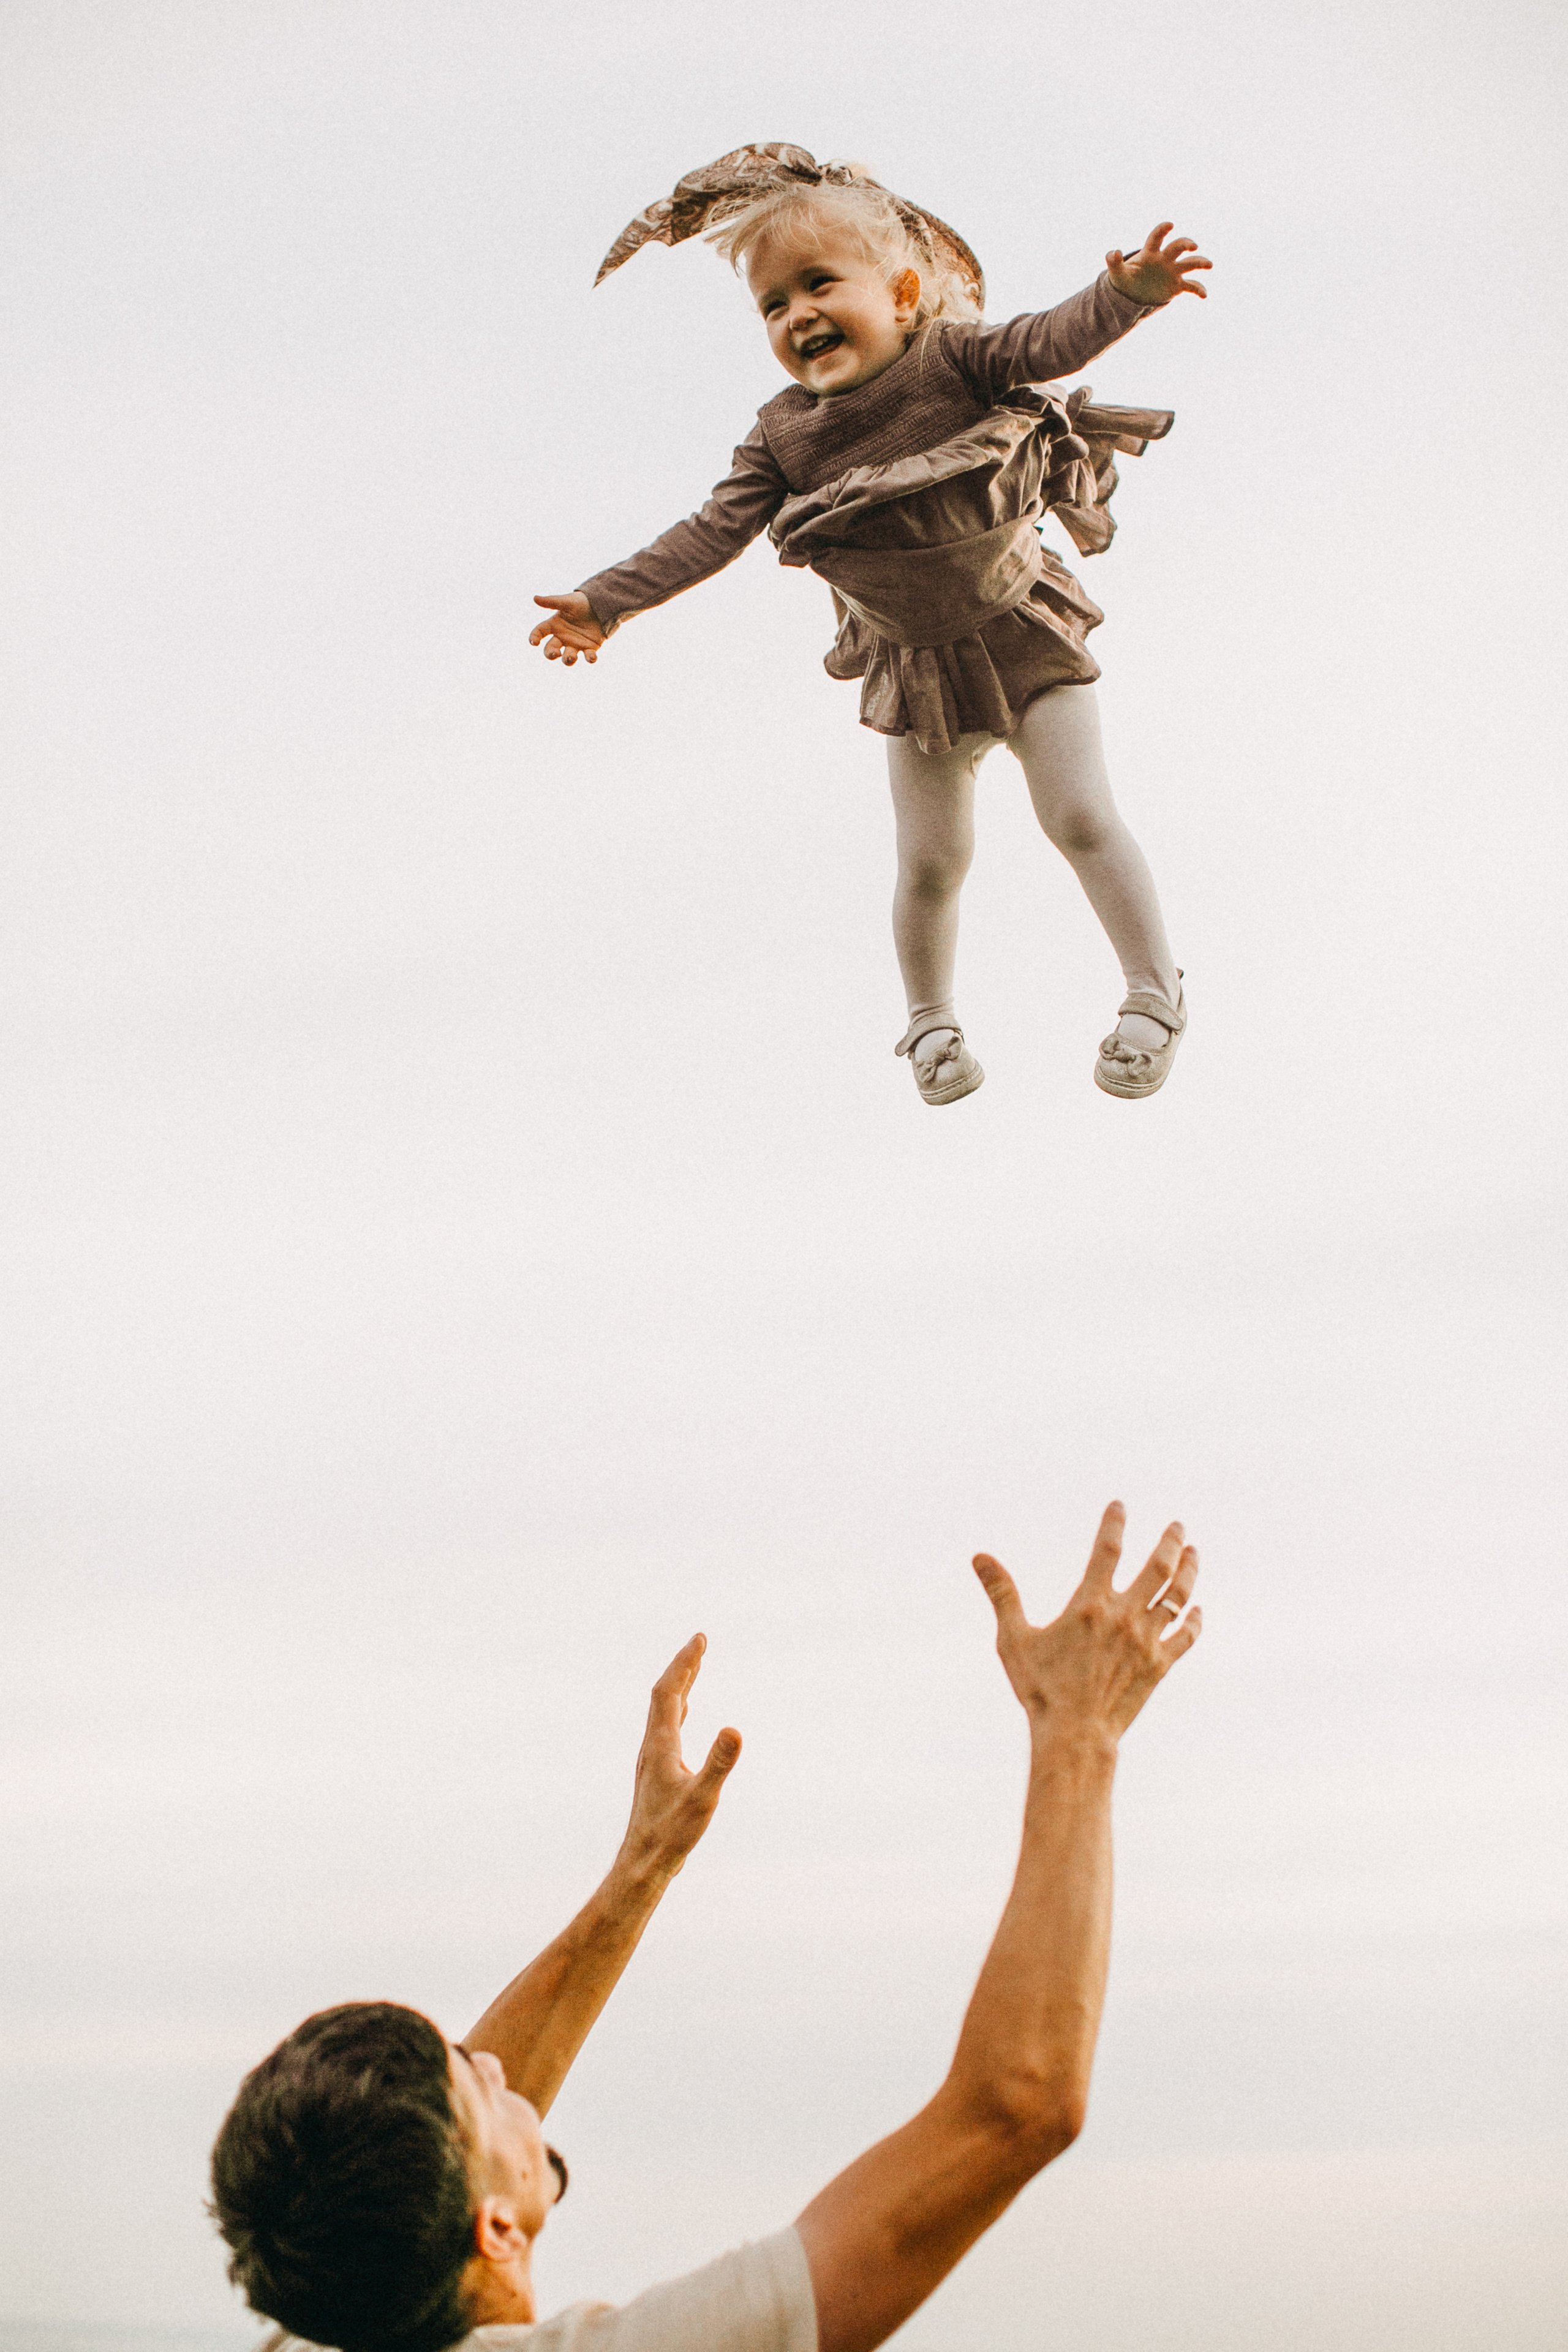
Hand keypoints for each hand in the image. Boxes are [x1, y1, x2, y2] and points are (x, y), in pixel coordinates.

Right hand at [530, 592, 606, 665]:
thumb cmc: (581, 602)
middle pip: (550, 650)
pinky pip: (588, 656)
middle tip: (556, 653)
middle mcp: (562, 637)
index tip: (534, 642)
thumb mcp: (567, 601)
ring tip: (572, 657)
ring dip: (568, 660)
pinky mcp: (589, 648)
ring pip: (567, 657)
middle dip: (551, 654)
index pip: (540, 632)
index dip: (534, 637)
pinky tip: (592, 658)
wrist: (600, 605)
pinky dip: (590, 659)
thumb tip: (535, 598)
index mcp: (554, 625)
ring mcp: (575, 644)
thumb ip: (552, 602)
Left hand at [619, 1634, 741, 1879]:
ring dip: (680, 1685)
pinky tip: (684, 1713)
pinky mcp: (656, 1772)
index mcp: (660, 1745)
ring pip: (664, 1711)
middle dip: (682, 1666)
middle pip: (664, 1695)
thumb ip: (718, 1763)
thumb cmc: (671, 1834)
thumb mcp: (702, 1799)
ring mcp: (652, 1759)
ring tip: (694, 1668)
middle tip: (699, 1642)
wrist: (642, 1863)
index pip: (669, 1691)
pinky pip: (666, 1727)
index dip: (684, 1663)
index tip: (699, 1639)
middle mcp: (652, 1746)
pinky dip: (678, 1708)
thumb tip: (735, 1728)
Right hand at [973, 1502, 1200, 1744]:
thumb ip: (1002, 1594)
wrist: (1075, 1734)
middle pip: (1157, 1567)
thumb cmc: (1040, 1688)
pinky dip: (1194, 1620)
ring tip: (1193, 1553)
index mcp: (1089, 1604)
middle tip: (1178, 1525)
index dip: (1114, 1523)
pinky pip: (1185, 1636)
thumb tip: (980, 1557)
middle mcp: (1124, 1617)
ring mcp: (1146, 1641)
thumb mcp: (1013, 1639)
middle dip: (1169, 1541)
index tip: (1120, 1505)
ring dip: (1189, 1570)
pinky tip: (1197, 1610)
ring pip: (1178, 1596)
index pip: (1107, 1549)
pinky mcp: (1159, 1666)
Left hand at [1106, 222, 1210, 304]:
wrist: (1132, 295)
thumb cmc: (1125, 280)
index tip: (1170, 225)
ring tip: (1209, 265)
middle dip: (1186, 244)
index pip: (1157, 237)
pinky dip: (1199, 289)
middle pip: (1178, 246)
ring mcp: (1173, 271)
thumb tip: (1113, 253)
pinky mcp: (1177, 285)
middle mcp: (1165, 258)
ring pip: (1190, 263)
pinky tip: (1204, 295)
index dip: (1163, 230)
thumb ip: (1114, 262)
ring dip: (1200, 262)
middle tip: (1193, 246)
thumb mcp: (1117, 274)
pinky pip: (1191, 285)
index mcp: (1150, 253)